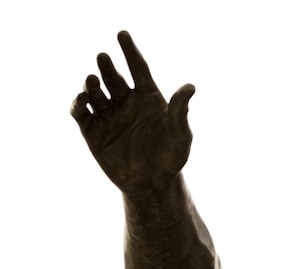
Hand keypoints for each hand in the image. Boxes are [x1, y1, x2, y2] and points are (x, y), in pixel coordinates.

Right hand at [71, 31, 194, 195]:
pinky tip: (82, 99)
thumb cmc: (172, 159)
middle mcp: (127, 103)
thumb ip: (180, 111)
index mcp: (149, 98)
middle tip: (103, 57)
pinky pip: (81, 113)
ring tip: (93, 80)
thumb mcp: (181, 135)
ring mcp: (109, 116)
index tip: (121, 34)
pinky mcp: (93, 132)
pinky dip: (78, 104)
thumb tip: (190, 87)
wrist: (153, 185)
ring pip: (96, 93)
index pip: (138, 68)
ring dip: (91, 84)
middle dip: (107, 67)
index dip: (130, 51)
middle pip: (114, 78)